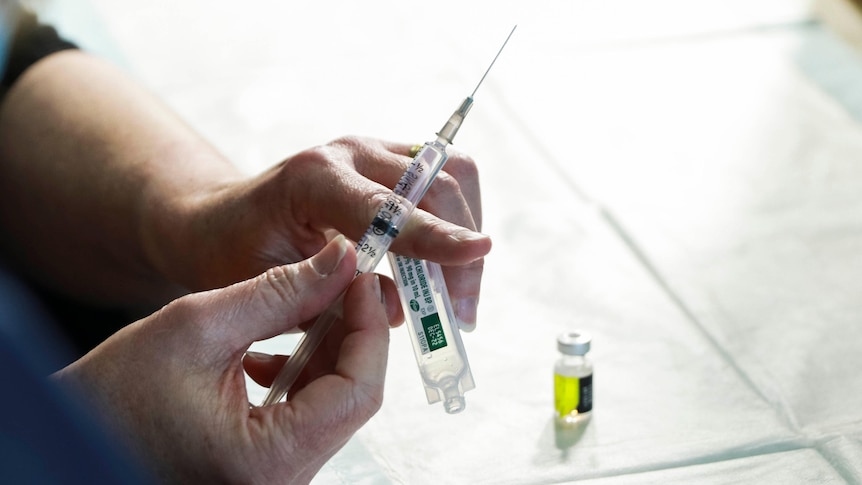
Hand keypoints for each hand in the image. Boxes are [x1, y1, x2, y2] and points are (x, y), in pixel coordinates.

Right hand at [53, 237, 390, 483]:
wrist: (70, 438)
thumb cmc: (108, 397)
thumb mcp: (196, 327)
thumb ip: (278, 293)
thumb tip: (340, 262)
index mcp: (268, 460)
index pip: (358, 391)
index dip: (367, 327)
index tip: (359, 277)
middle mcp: (281, 480)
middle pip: (350, 397)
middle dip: (349, 332)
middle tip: (337, 280)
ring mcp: (275, 476)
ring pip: (330, 403)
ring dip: (324, 349)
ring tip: (303, 304)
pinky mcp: (263, 467)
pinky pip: (305, 416)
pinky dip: (300, 373)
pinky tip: (269, 348)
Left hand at [144, 136, 490, 327]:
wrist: (222, 221)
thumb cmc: (235, 254)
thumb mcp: (270, 285)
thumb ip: (329, 294)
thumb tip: (396, 307)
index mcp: (314, 178)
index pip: (387, 209)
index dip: (434, 234)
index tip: (477, 251)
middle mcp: (351, 153)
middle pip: (436, 187)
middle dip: (459, 253)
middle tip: (459, 314)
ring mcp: (373, 152)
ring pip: (451, 176)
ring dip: (464, 236)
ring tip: (456, 299)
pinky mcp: (388, 163)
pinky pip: (442, 183)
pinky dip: (453, 226)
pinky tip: (441, 271)